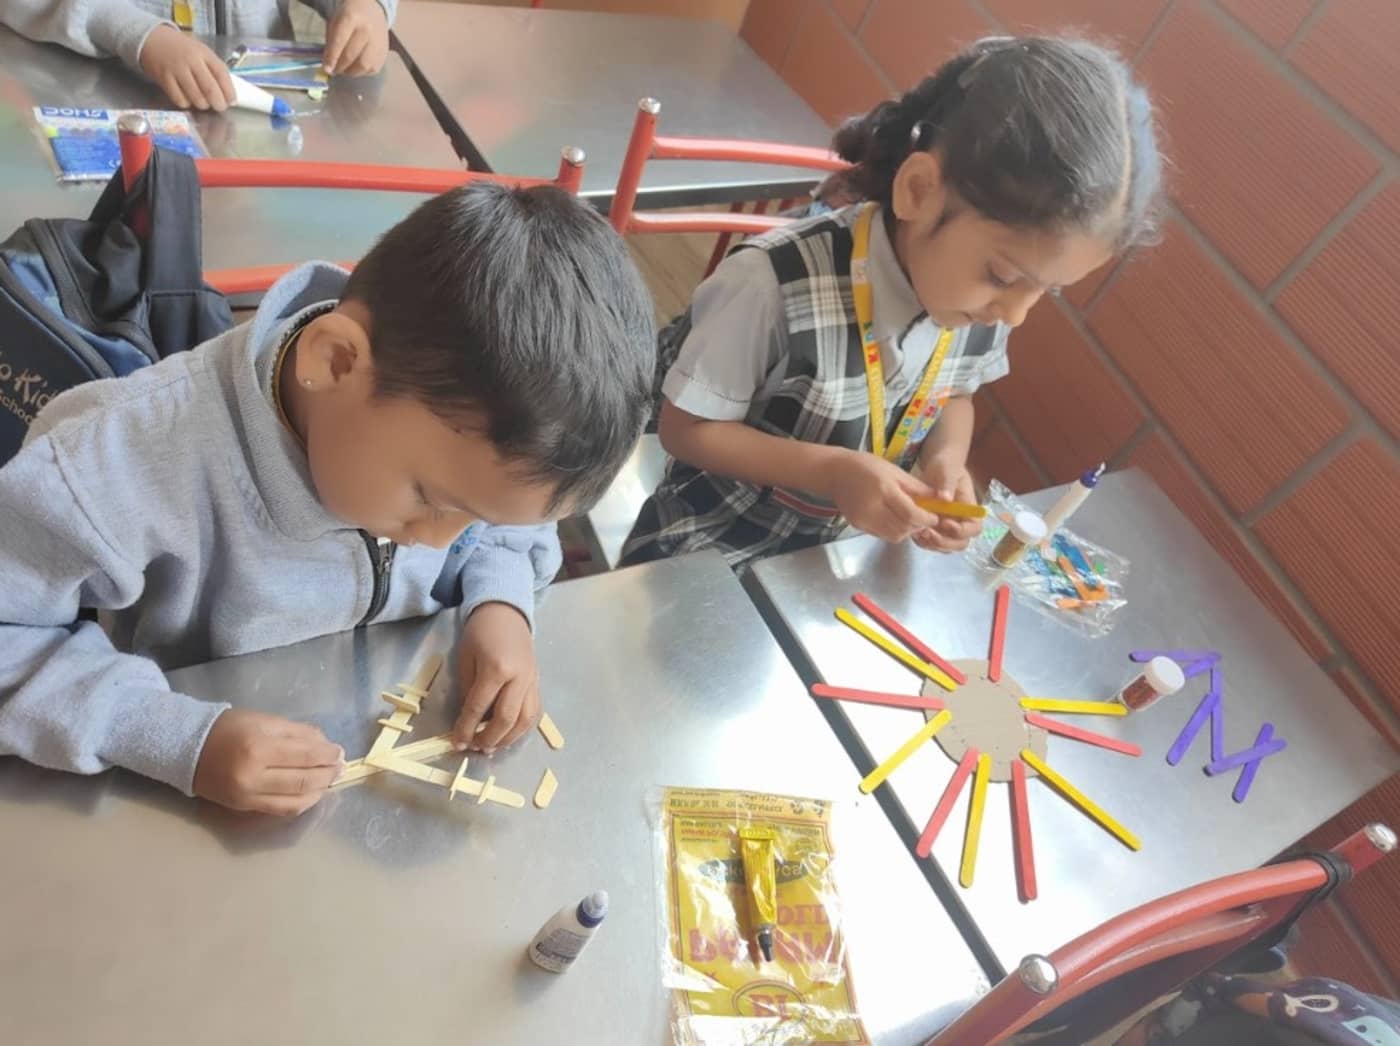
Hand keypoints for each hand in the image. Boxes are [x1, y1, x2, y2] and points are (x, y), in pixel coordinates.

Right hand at [139, 25, 234, 110]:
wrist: (152, 40)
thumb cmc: (181, 49)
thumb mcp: (201, 52)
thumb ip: (214, 69)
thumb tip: (228, 93)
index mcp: (203, 53)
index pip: (222, 74)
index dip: (229, 91)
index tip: (232, 101)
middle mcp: (191, 61)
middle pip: (210, 89)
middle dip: (218, 103)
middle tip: (219, 106)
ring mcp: (176, 70)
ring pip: (196, 97)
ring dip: (203, 105)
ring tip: (204, 102)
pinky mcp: (164, 79)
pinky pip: (180, 100)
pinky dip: (187, 104)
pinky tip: (188, 99)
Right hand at [193, 709, 343, 814]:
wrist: (188, 748)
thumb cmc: (229, 728)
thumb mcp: (264, 720)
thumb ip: (297, 733)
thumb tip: (326, 745)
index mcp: (258, 748)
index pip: (305, 756)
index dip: (327, 755)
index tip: (340, 752)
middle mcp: (253, 776)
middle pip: (303, 780)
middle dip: (327, 773)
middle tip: (340, 766)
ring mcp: (248, 796)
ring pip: (296, 800)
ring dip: (319, 791)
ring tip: (330, 780)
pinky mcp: (244, 808)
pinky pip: (281, 810)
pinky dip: (302, 803)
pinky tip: (312, 793)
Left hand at [325, 0, 389, 75]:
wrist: (372, 12)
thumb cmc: (349, 17)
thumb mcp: (335, 22)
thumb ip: (331, 42)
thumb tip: (329, 65)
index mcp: (351, 19)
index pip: (339, 41)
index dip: (332, 58)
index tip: (326, 69)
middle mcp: (367, 31)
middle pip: (351, 56)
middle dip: (339, 67)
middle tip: (333, 71)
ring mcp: (378, 43)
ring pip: (363, 66)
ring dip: (351, 72)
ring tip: (344, 70)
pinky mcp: (383, 55)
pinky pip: (371, 69)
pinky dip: (361, 71)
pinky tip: (356, 66)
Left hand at [452, 602, 539, 752]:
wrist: (506, 613)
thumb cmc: (481, 632)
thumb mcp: (465, 658)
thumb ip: (468, 690)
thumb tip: (470, 718)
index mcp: (497, 668)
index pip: (480, 707)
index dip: (466, 728)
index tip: (457, 743)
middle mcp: (519, 678)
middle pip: (506, 719)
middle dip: (489, 738)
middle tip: (475, 748)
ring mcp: (532, 681)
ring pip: (526, 720)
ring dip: (509, 738)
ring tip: (492, 746)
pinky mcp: (538, 683)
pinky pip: (534, 712)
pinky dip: (522, 728)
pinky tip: (509, 734)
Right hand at [828, 450, 940, 542]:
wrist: (835, 472)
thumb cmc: (867, 466)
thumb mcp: (895, 471)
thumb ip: (916, 488)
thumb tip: (939, 499)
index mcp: (884, 490)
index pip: (911, 514)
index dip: (926, 519)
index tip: (935, 518)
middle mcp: (872, 509)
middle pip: (903, 528)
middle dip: (918, 526)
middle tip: (924, 519)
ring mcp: (863, 520)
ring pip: (894, 536)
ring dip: (906, 531)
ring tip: (910, 520)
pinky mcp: (858, 526)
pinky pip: (882, 534)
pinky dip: (893, 530)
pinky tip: (894, 519)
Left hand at [912, 454, 982, 551]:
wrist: (936, 465)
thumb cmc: (946, 464)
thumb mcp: (948, 468)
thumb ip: (947, 481)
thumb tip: (945, 499)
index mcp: (969, 508)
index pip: (974, 528)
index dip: (961, 531)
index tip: (944, 522)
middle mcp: (961, 520)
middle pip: (961, 543)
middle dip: (944, 542)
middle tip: (927, 532)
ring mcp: (947, 526)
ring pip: (946, 547)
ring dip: (932, 544)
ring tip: (918, 532)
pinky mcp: (934, 527)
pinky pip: (932, 543)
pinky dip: (923, 542)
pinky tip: (912, 532)